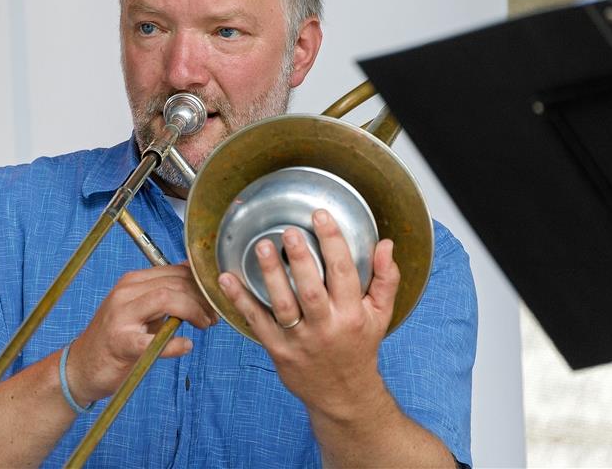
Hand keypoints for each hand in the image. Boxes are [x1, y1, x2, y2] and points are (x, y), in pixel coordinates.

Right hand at [66, 263, 217, 404]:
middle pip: (174, 283)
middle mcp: (125, 293)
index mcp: (131, 282)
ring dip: (194, 313)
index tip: (213, 298)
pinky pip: (155, 339)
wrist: (82, 366)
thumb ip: (163, 296)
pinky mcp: (121, 343)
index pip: (174, 271)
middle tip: (213, 316)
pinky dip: (175, 344)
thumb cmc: (116, 340)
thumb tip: (197, 284)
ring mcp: (121, 316)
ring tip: (205, 326)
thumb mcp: (139, 310)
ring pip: (167, 299)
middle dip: (201, 299)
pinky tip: (185, 346)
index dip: (200, 283)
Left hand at [218, 208, 400, 419]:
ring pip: (284, 306)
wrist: (343, 394)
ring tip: (262, 247)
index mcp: (352, 314)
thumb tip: (385, 244)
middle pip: (311, 291)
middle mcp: (326, 327)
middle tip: (289, 232)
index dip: (333, 242)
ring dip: (271, 276)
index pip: (343, 273)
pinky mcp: (278, 350)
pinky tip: (226, 279)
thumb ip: (385, 279)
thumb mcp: (380, 315)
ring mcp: (300, 340)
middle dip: (300, 260)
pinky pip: (257, 322)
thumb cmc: (359, 346)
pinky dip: (240, 300)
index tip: (320, 216)